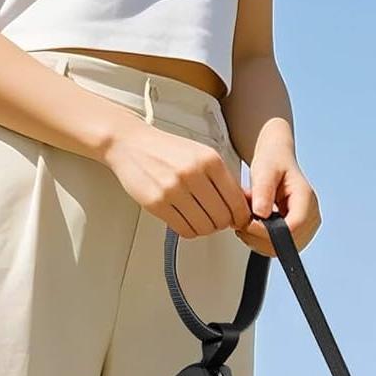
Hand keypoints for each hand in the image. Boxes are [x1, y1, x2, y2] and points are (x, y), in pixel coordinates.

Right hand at [102, 119, 250, 237]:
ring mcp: (174, 189)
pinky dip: (189, 230)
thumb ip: (222, 178)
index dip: (240, 216)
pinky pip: (184, 229)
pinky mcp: (157, 203)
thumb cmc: (168, 151)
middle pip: (222, 218)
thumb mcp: (201, 155)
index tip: (238, 220)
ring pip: (204, 227)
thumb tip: (244, 204)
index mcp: (210, 161)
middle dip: (222, 223)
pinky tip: (186, 220)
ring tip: (200, 218)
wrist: (131, 145)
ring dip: (205, 228)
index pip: (236, 201)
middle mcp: (194, 174)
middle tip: (216, 219)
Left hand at [235, 128, 320, 255]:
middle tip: (241, 223)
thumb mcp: (264, 169)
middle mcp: (311, 215)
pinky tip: (252, 226)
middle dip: (261, 238)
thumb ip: (263, 190)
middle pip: (289, 242)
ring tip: (245, 222)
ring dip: (259, 240)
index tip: (248, 225)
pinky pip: (278, 246)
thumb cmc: (273, 160)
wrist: (276, 159)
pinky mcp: (296, 232)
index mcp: (306, 198)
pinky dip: (262, 240)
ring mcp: (306, 226)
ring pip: (282, 248)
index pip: (294, 227)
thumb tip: (260, 213)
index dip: (269, 233)